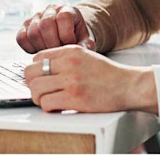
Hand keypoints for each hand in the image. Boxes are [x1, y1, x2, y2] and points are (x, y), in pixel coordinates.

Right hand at [17, 3, 94, 53]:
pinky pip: (21, 37)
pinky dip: (28, 48)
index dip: (66, 35)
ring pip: (33, 31)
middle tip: (58, 52)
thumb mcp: (86, 40)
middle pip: (46, 24)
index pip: (63, 17)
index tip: (70, 46)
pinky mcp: (25, 26)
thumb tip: (81, 50)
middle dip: (52, 43)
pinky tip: (39, 51)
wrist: (69, 33)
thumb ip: (86, 45)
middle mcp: (51, 9)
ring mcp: (36, 16)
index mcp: (67, 9)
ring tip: (50, 53)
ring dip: (41, 47)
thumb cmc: (77, 37)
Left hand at [24, 45, 156, 113]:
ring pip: (35, 89)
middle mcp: (69, 63)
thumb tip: (42, 68)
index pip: (37, 57)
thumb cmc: (108, 74)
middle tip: (42, 91)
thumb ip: (65, 59)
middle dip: (32, 84)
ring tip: (50, 100)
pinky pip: (46, 103)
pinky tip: (58, 106)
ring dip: (39, 98)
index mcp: (71, 51)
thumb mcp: (86, 56)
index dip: (37, 70)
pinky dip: (49, 108)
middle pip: (30, 72)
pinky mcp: (74, 98)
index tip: (43, 78)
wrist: (129, 85)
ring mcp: (71, 80)